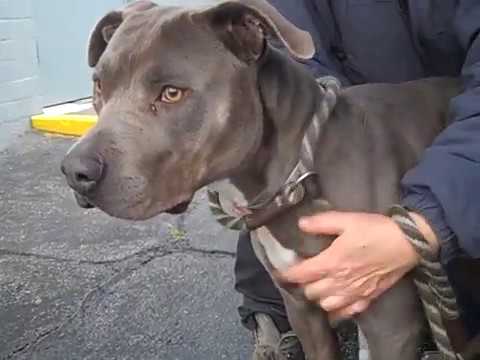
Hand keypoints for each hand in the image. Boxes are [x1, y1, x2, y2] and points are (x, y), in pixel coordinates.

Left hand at [282, 211, 437, 320]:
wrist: (408, 243)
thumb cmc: (376, 230)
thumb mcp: (347, 220)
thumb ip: (321, 223)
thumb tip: (301, 224)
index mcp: (332, 261)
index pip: (301, 274)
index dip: (288, 274)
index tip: (281, 272)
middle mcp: (340, 281)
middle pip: (311, 292)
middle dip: (303, 284)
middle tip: (304, 274)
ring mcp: (355, 292)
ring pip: (326, 305)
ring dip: (319, 297)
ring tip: (319, 287)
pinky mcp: (368, 298)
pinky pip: (347, 312)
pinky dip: (338, 310)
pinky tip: (336, 302)